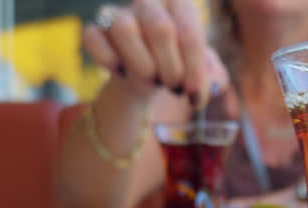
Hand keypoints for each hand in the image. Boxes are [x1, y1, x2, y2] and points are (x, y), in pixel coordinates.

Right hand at [84, 0, 228, 107]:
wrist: (148, 74)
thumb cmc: (179, 66)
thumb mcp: (203, 71)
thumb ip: (215, 76)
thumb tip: (212, 86)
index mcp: (179, 2)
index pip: (189, 32)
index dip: (195, 70)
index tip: (196, 98)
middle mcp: (148, 0)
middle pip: (160, 29)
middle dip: (171, 69)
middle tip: (174, 88)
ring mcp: (119, 12)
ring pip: (124, 30)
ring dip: (142, 65)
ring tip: (152, 79)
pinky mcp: (96, 30)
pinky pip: (93, 38)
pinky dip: (108, 59)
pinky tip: (122, 73)